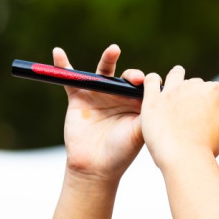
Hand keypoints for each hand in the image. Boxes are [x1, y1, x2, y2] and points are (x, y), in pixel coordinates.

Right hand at [55, 45, 144, 180]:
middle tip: (135, 78)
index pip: (144, 87)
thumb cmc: (121, 152)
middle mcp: (119, 97)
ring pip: (103, 72)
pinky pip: (71, 78)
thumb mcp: (138, 133)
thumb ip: (147, 114)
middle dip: (131, 74)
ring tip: (114, 50)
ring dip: (108, 59)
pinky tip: (58, 53)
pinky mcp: (78, 98)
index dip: (147, 84)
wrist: (95, 168)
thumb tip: (161, 97)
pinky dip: (63, 66)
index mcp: (136, 105)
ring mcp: (99, 96)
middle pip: (125, 77)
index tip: (149, 88)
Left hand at [140, 66, 218, 166]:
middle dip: (197, 93)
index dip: (218, 99)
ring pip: (174, 76)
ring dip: (176, 80)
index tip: (214, 111)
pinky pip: (151, 81)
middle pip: (197, 83)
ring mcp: (170, 91)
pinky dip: (153, 82)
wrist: (182, 159)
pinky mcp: (151, 99)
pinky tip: (154, 91)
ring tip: (175, 94)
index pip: (218, 89)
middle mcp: (191, 86)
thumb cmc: (207, 147)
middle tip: (193, 110)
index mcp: (211, 91)